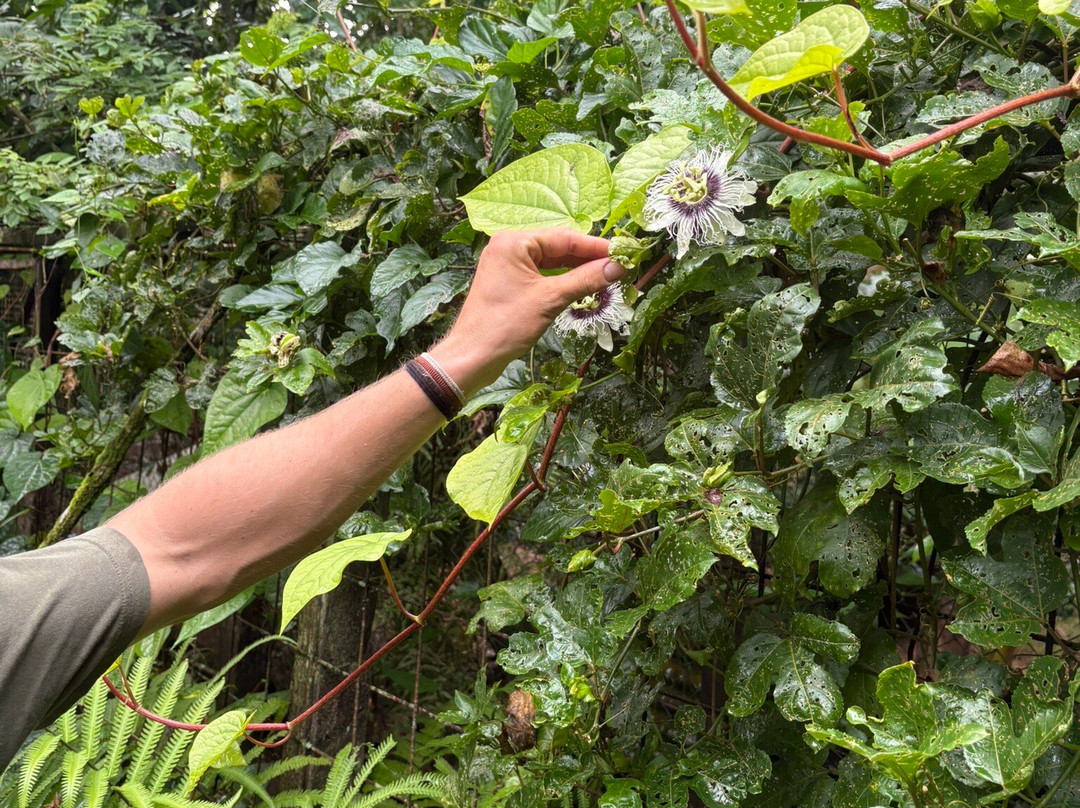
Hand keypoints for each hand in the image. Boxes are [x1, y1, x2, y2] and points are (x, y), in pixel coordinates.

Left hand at [428, 229, 624, 393]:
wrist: (473, 356)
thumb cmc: (505, 325)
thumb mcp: (550, 299)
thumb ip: (585, 280)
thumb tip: (618, 267)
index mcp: (514, 241)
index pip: (564, 237)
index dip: (596, 246)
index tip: (623, 251)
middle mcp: (509, 247)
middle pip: (558, 247)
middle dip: (588, 258)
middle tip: (619, 266)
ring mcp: (508, 266)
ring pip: (552, 262)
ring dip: (578, 270)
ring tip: (607, 276)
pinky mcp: (510, 284)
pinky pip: (543, 276)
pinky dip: (563, 281)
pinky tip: (583, 286)